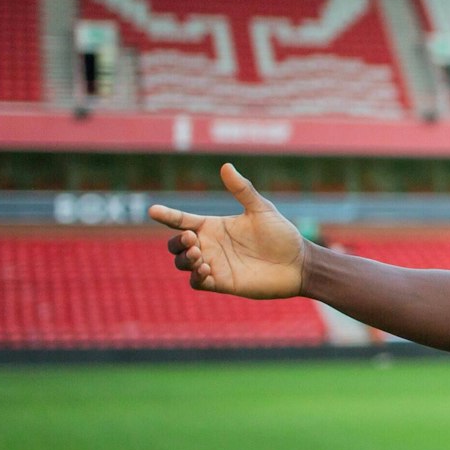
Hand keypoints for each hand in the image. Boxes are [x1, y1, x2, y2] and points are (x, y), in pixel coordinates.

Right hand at [150, 164, 305, 298]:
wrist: (297, 263)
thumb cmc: (281, 234)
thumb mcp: (261, 209)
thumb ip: (242, 190)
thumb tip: (226, 166)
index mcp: (214, 226)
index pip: (182, 220)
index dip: (167, 215)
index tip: (152, 210)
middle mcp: (210, 245)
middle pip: (176, 244)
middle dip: (177, 241)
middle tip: (193, 238)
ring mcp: (214, 264)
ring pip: (183, 263)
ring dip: (184, 259)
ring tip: (198, 254)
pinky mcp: (221, 283)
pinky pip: (197, 283)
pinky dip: (195, 276)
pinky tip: (205, 269)